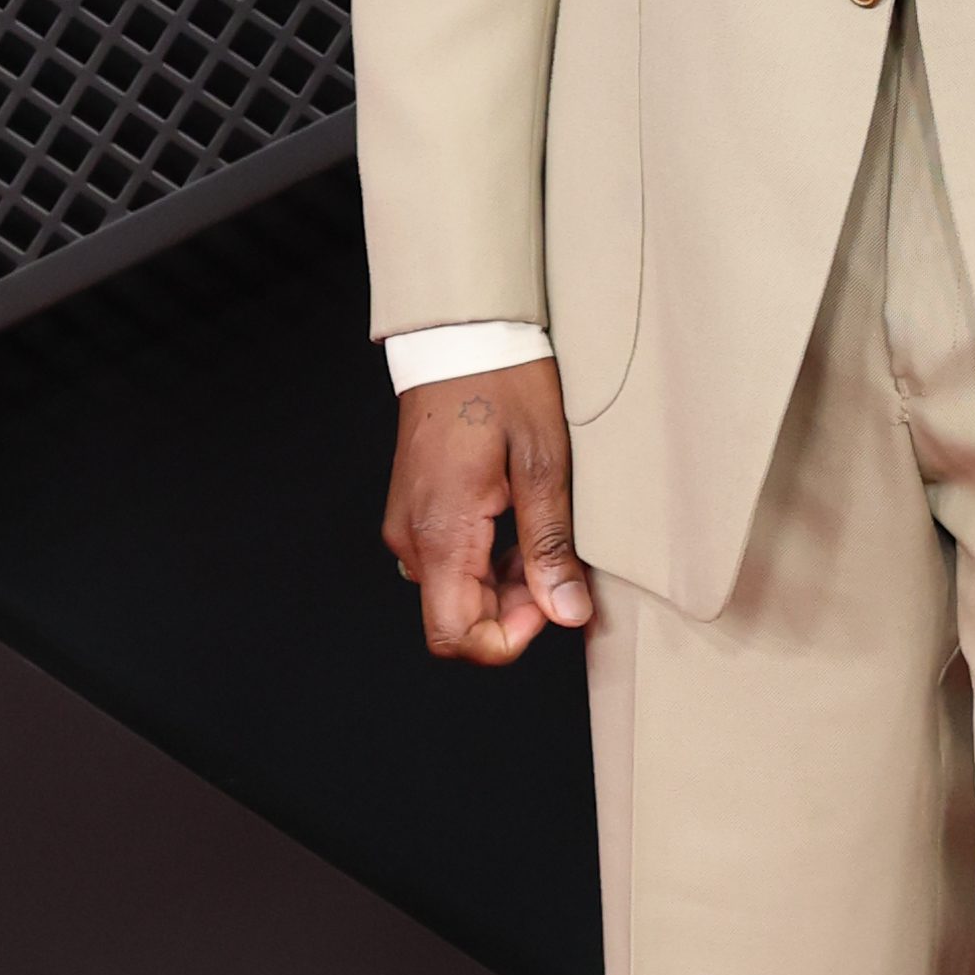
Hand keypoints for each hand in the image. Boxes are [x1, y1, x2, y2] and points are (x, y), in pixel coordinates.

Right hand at [384, 359, 593, 664]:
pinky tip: (515, 523)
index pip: (455, 636)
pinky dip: (484, 561)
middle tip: (555, 566)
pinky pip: (445, 560)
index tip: (549, 603)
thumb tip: (565, 612)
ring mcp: (408, 523)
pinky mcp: (413, 509)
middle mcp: (413, 536)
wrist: (460, 335)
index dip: (508, 639)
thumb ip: (550, 546)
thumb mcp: (543, 465)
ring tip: (540, 536)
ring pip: (452, 592)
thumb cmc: (502, 386)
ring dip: (500, 585)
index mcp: (443, 532)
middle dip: (512, 610)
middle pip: (455, 618)